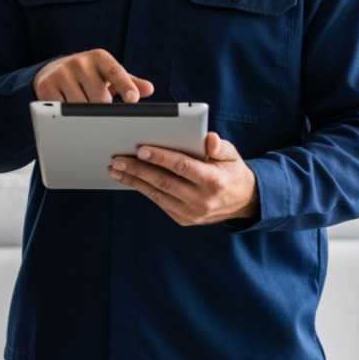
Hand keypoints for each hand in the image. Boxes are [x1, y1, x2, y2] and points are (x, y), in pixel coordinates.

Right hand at [33, 49, 154, 103]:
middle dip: (103, 110)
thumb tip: (148, 89)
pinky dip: (68, 116)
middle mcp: (80, 62)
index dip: (125, 86)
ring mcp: (62, 73)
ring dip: (85, 115)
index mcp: (100, 57)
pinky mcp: (47, 86)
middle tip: (100, 109)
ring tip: (84, 108)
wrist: (54, 69)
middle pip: (99, 99)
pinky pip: (63, 111)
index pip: (116, 72)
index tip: (133, 99)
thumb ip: (130, 81)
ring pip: (81, 108)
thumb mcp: (109, 74)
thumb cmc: (89, 75)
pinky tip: (68, 107)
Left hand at [107, 131, 258, 226]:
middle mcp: (202, 200)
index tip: (141, 149)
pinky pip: (159, 202)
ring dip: (134, 181)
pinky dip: (143, 189)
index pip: (182, 166)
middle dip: (138, 170)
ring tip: (115, 169)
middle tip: (117, 160)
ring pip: (157, 194)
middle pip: (164, 182)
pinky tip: (130, 179)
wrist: (243, 201)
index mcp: (213, 181)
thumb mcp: (232, 154)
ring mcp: (191, 213)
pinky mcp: (184, 219)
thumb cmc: (231, 171)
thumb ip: (220, 146)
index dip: (161, 158)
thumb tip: (209, 139)